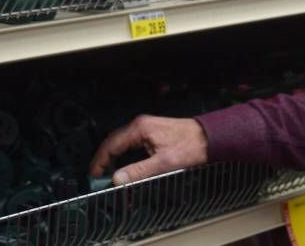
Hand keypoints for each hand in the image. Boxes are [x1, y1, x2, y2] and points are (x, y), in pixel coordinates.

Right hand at [90, 115, 208, 185]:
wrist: (210, 137)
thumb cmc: (191, 146)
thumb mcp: (164, 162)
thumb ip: (139, 171)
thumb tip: (117, 179)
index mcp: (140, 128)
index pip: (111, 144)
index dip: (100, 160)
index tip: (94, 175)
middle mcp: (141, 125)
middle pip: (114, 142)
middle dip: (105, 159)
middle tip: (99, 177)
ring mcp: (147, 128)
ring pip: (122, 143)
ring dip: (114, 158)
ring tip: (109, 174)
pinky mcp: (153, 133)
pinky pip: (132, 144)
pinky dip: (125, 155)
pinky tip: (125, 166)